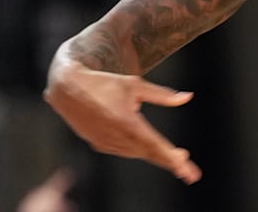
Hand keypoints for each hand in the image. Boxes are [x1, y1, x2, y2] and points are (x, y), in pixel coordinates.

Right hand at [43, 63, 201, 183]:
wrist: (67, 88)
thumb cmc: (104, 84)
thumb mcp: (135, 85)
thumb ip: (162, 95)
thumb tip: (188, 97)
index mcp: (128, 123)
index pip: (155, 145)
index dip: (172, 159)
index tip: (186, 169)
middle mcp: (117, 137)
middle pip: (149, 154)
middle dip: (171, 164)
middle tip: (190, 173)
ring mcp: (105, 142)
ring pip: (137, 153)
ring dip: (157, 157)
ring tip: (177, 159)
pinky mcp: (98, 143)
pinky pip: (124, 151)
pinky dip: (140, 152)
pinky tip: (151, 150)